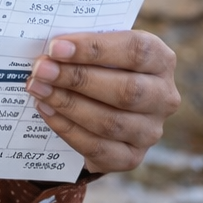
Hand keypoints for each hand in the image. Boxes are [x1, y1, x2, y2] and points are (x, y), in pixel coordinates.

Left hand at [26, 30, 179, 173]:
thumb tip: (50, 50)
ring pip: (111, 122)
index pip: (136, 50)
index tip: (56, 47)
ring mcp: (150, 130)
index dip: (94, 48)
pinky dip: (67, 129)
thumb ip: (82, 45)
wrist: (101, 104)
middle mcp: (164, 97)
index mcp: (160, 60)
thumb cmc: (98, 65)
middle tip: (41, 69)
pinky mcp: (132, 157)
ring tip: (38, 89)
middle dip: (77, 78)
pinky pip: (98, 147)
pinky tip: (46, 110)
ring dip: (68, 104)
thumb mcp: (97, 48)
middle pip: (126, 90)